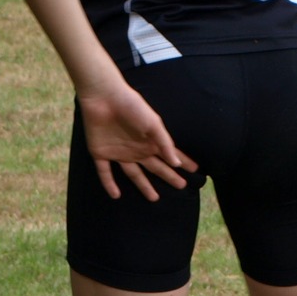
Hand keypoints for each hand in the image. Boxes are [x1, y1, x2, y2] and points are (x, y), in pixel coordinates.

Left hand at [77, 81, 196, 201]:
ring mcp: (119, 152)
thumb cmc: (132, 106)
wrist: (104, 97)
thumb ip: (165, 144)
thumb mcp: (153, 124)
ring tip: (154, 198)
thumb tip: (177, 164)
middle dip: (169, 176)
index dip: (182, 163)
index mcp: (150, 141)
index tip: (195, 172)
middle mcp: (137, 149)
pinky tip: (116, 195)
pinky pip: (105, 173)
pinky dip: (109, 184)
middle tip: (182, 186)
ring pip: (133, 174)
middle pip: (155, 167)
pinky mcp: (101, 153)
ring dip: (143, 186)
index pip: (170, 156)